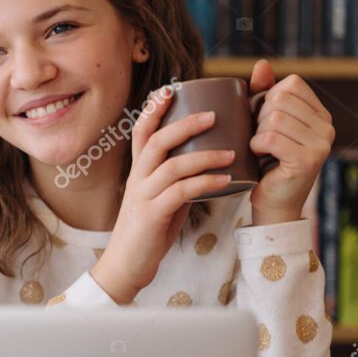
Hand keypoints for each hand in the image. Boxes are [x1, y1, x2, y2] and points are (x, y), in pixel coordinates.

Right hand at [90, 85, 235, 303]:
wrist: (125, 267)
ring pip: (171, 164)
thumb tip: (206, 171)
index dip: (154, 109)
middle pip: (157, 140)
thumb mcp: (162, 201)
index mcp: (139, 172)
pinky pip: (181, 192)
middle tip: (213, 114)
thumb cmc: (146, 234)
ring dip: (204, 155)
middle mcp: (138, 179)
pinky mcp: (152, 215)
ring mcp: (143, 196)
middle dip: (185, 123)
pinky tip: (226, 181)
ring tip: (231, 152)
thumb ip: (177, 183)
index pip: (142, 132)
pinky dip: (205, 183)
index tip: (172, 89)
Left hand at [248, 60, 334, 225]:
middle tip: (263, 141)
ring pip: (274, 118)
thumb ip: (264, 93)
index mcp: (321, 115)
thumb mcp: (265, 123)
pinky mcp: (307, 160)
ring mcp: (320, 144)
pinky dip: (256, 147)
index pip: (291, 84)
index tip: (266, 123)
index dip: (269, 99)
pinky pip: (270, 137)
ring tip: (263, 151)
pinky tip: (260, 158)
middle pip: (280, 99)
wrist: (273, 205)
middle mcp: (327, 127)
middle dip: (260, 118)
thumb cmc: (267, 163)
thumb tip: (261, 64)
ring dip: (258, 134)